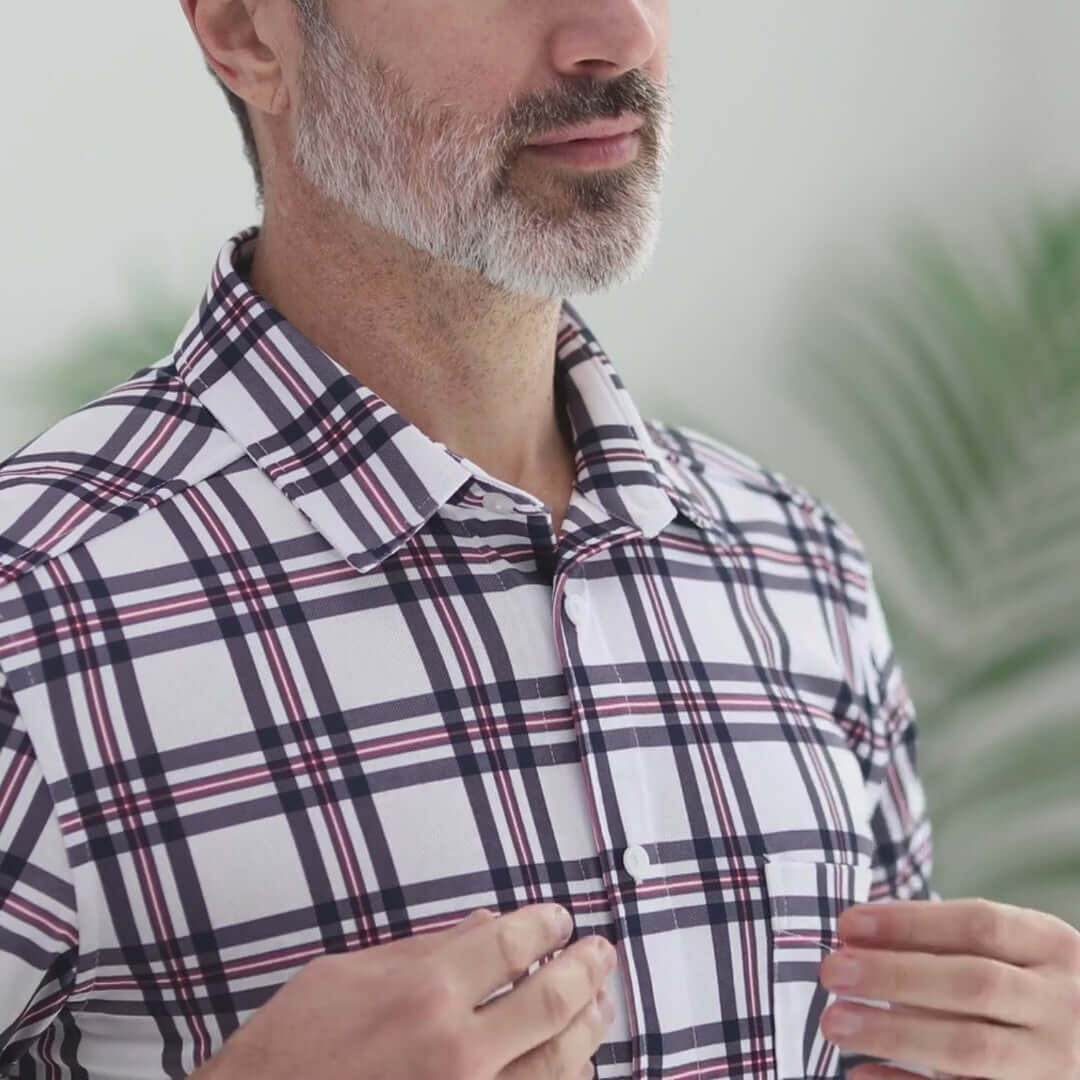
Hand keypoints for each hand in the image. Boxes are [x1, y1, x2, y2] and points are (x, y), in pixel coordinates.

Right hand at [189, 904, 617, 1079]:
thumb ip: (423, 947)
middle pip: (553, 999)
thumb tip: (487, 924)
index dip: (548, 925)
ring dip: (588, 1027)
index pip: (514, 942)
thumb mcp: (346, 973)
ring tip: (600, 1004)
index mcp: (425, 990)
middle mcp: (457, 1047)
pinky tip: (572, 1064)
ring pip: (559, 1062)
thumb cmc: (292, 1046)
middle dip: (588, 969)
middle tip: (602, 954)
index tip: (560, 920)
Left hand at [817, 898, 1079, 1078]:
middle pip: (973, 983)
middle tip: (832, 972)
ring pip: (971, 1046)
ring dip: (893, 1033)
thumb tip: (857, 945)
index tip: (847, 925)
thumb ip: (945, 947)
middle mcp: (1064, 1004)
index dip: (908, 922)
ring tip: (834, 1022)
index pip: (978, 924)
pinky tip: (862, 1074)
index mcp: (1052, 946)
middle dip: (894, 975)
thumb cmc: (1028, 990)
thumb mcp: (1010, 953)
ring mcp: (1058, 1062)